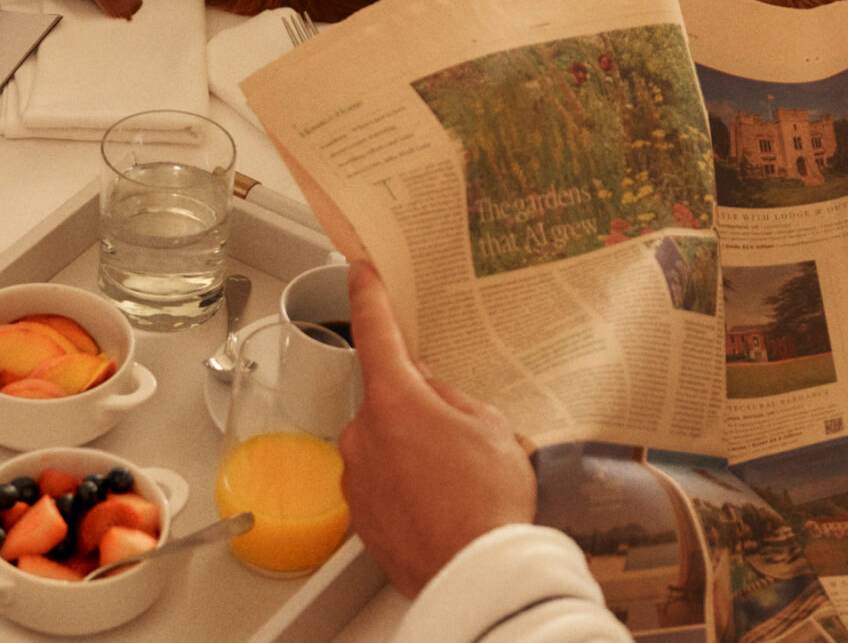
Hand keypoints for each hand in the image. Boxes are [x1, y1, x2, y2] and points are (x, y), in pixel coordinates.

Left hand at [335, 259, 536, 597]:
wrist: (475, 577)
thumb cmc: (488, 505)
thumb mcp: (490, 428)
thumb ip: (453, 398)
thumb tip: (432, 392)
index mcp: (394, 401)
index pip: (374, 331)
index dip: (368, 295)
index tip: (359, 270)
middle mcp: (363, 435)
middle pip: (388, 401)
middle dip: (419, 411)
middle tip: (462, 438)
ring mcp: (357, 478)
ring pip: (386, 445)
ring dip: (414, 453)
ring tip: (458, 482)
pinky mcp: (360, 516)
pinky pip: (384, 484)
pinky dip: (408, 488)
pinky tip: (442, 506)